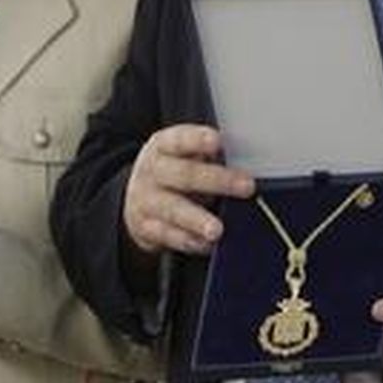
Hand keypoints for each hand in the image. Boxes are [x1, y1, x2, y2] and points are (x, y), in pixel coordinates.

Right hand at [122, 124, 252, 255]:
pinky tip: (209, 243)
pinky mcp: (146, 228)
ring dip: (198, 220)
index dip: (197, 140)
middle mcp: (152, 171)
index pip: (180, 139)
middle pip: (184, 175)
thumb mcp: (184, 155)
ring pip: (174, 210)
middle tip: (247, 187)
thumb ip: (208, 157)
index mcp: (163, 146)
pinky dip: (191, 241)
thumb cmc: (174, 171)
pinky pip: (170, 236)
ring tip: (217, 230)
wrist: (136, 199)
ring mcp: (146, 201)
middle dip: (217, 180)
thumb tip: (247, 166)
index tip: (217, 141)